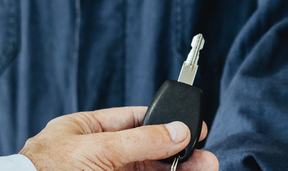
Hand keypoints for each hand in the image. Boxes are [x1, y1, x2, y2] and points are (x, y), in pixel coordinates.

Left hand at [18, 105, 217, 170]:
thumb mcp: (96, 150)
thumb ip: (139, 141)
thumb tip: (177, 131)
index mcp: (81, 132)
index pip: (129, 121)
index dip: (161, 123)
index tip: (191, 128)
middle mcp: (92, 156)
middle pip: (143, 153)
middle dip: (176, 156)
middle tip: (206, 160)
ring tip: (204, 170)